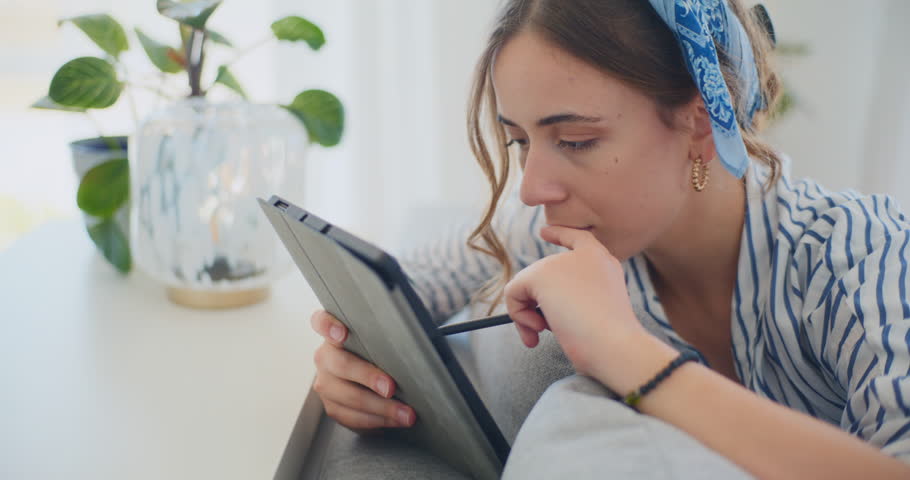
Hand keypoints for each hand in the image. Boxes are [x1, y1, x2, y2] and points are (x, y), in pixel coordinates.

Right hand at [310, 310, 415, 430]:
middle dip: (368, 377)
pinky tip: (395, 420)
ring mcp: (325, 383)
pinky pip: (352, 417)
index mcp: (334, 333)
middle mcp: (325, 357)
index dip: (328, 326)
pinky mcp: (332, 406)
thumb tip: (413, 345)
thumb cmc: (379, 352)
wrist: (371, 377)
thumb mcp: (380, 340)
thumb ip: (385, 336)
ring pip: (348, 397)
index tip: (342, 334)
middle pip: (341, 365)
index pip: (321, 322)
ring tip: (406, 413)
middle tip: (390, 387)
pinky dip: (377, 420)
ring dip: (381, 408)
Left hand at [504, 226, 675, 393]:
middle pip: (543, 273)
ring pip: (525, 284)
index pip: (579, 238)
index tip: (544, 232)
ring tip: (542, 332)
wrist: (616, 346)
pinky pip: (513, 292)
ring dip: (526, 313)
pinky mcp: (541, 275)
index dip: (560, 233)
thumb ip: (572, 300)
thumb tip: (533, 306)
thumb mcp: (596, 314)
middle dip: (536, 305)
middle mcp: (586, 255)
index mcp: (604, 263)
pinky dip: (517, 315)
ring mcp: (562, 262)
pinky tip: (538, 330)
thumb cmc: (609, 341)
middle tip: (541, 332)